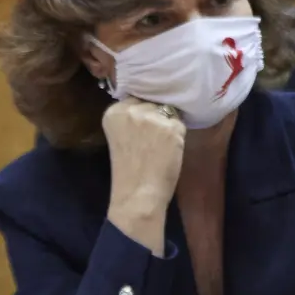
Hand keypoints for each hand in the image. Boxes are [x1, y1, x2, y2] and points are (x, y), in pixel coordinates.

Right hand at [102, 98, 185, 255]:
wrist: (137, 195)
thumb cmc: (128, 171)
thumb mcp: (121, 136)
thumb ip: (131, 119)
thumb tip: (153, 105)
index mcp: (113, 111)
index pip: (136, 98)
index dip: (144, 113)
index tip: (141, 132)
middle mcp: (131, 109)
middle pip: (153, 102)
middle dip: (156, 117)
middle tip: (151, 142)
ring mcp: (152, 117)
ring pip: (169, 112)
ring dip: (169, 126)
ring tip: (160, 148)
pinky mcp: (171, 127)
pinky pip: (180, 124)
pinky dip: (178, 137)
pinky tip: (169, 152)